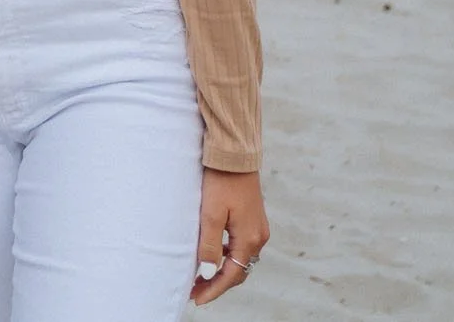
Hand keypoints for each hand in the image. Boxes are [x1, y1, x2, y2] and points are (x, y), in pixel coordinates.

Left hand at [191, 167, 268, 303]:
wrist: (234, 154)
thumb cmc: (221, 182)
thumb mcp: (210, 214)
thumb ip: (209, 244)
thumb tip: (207, 271)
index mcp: (250, 239)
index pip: (232, 275)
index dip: (214, 289)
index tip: (197, 299)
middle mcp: (258, 236)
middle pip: (238, 270)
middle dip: (217, 283)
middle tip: (195, 290)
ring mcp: (257, 228)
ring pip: (240, 259)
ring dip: (222, 270)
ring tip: (199, 276)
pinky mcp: (252, 219)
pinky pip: (241, 246)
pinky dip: (227, 256)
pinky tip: (212, 254)